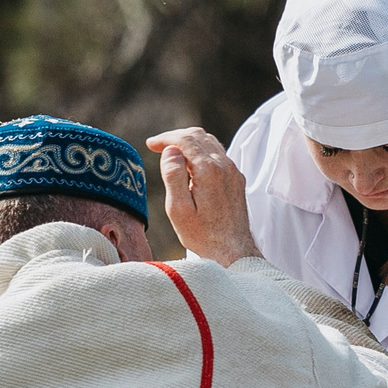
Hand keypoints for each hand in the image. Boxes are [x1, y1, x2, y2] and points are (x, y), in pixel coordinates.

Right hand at [145, 127, 259, 264]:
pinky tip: (191, 164)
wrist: (233, 252)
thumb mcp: (178, 209)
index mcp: (208, 170)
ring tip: (172, 152)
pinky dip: (202, 151)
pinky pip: (219, 155)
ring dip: (190, 142)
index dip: (165, 138)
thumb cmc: (203, 235)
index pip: (185, 140)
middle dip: (176, 137)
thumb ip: (173, 176)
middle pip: (199, 136)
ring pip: (210, 143)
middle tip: (158, 146)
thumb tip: (171, 151)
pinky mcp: (236, 180)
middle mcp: (224, 166)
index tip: (151, 145)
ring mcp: (233, 172)